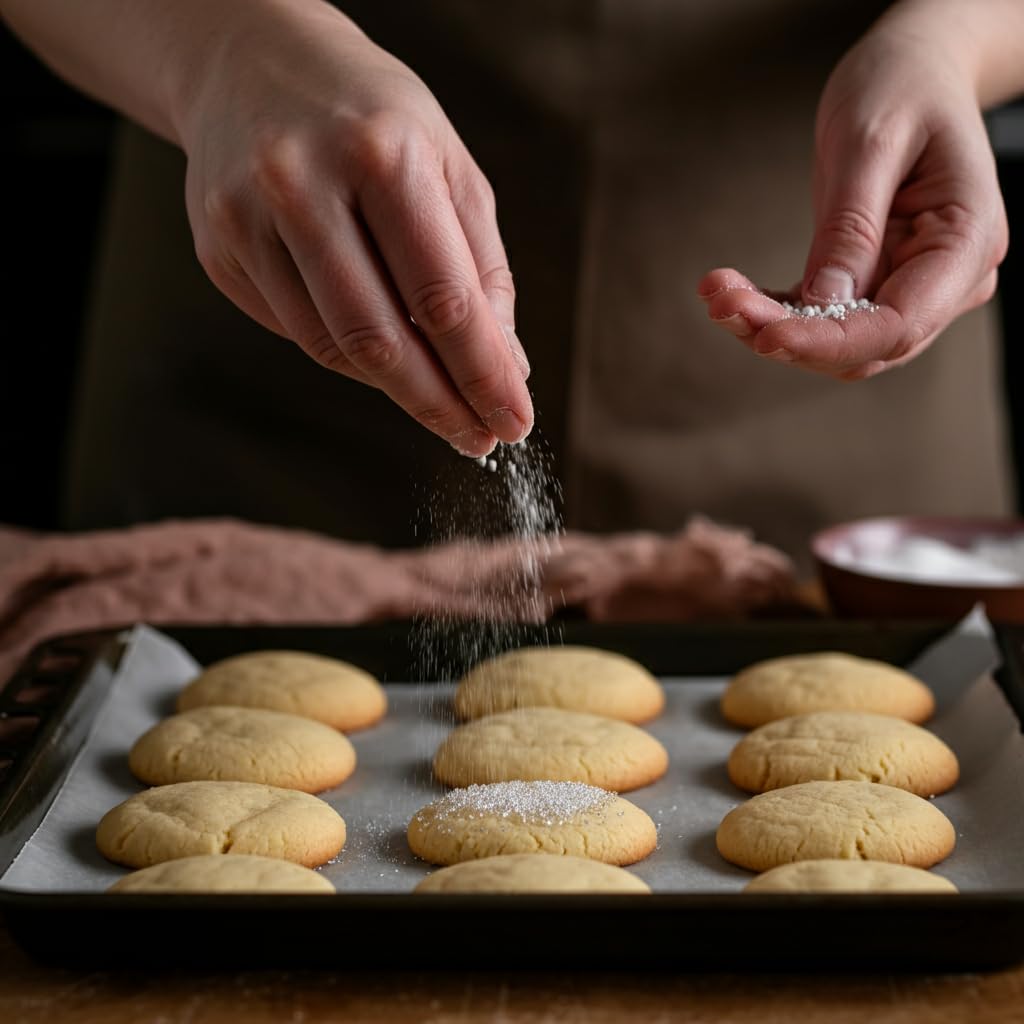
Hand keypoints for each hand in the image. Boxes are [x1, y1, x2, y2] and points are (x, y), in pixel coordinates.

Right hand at [179, 2, 531, 453]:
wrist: (251, 63)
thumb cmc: (372, 118)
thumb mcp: (448, 169)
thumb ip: (480, 269)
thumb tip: (504, 365)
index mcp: (381, 153)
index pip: (443, 298)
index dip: (483, 375)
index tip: (513, 421)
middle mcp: (303, 183)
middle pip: (381, 339)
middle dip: (439, 405)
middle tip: (478, 438)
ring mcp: (247, 218)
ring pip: (333, 348)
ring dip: (397, 389)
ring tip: (440, 402)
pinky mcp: (217, 249)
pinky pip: (297, 333)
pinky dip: (350, 357)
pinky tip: (382, 354)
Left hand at [698, 17, 1007, 379]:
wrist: (910, 73)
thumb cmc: (901, 90)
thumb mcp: (870, 145)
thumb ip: (851, 229)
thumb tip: (825, 304)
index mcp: (967, 244)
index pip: (899, 325)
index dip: (831, 341)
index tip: (766, 334)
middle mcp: (947, 280)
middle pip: (865, 344)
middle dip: (789, 334)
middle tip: (721, 301)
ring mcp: (910, 286)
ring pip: (837, 340)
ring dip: (771, 326)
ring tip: (717, 291)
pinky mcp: (871, 283)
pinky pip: (819, 316)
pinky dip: (773, 310)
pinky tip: (729, 289)